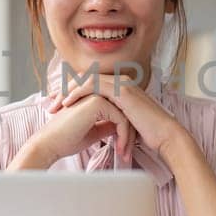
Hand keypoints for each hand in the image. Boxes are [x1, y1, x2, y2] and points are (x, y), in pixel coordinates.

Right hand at [13, 93, 133, 169]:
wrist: (49, 144)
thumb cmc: (66, 140)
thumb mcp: (93, 132)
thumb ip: (107, 126)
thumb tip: (121, 128)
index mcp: (94, 97)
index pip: (119, 112)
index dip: (125, 132)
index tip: (125, 151)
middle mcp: (96, 92)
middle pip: (125, 112)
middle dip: (130, 135)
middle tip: (128, 155)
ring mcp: (96, 94)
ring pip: (125, 115)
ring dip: (128, 137)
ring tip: (125, 155)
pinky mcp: (97, 102)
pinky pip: (120, 119)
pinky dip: (123, 136)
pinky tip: (119, 149)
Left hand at [48, 74, 187, 161]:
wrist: (165, 136)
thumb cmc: (148, 134)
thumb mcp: (124, 124)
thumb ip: (111, 120)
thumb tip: (99, 126)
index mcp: (120, 88)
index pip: (90, 85)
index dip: (72, 93)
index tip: (57, 105)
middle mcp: (120, 81)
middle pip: (85, 79)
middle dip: (65, 90)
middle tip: (50, 103)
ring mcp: (121, 83)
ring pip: (86, 80)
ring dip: (68, 91)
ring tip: (56, 104)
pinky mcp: (121, 89)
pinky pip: (93, 85)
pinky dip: (78, 92)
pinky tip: (67, 102)